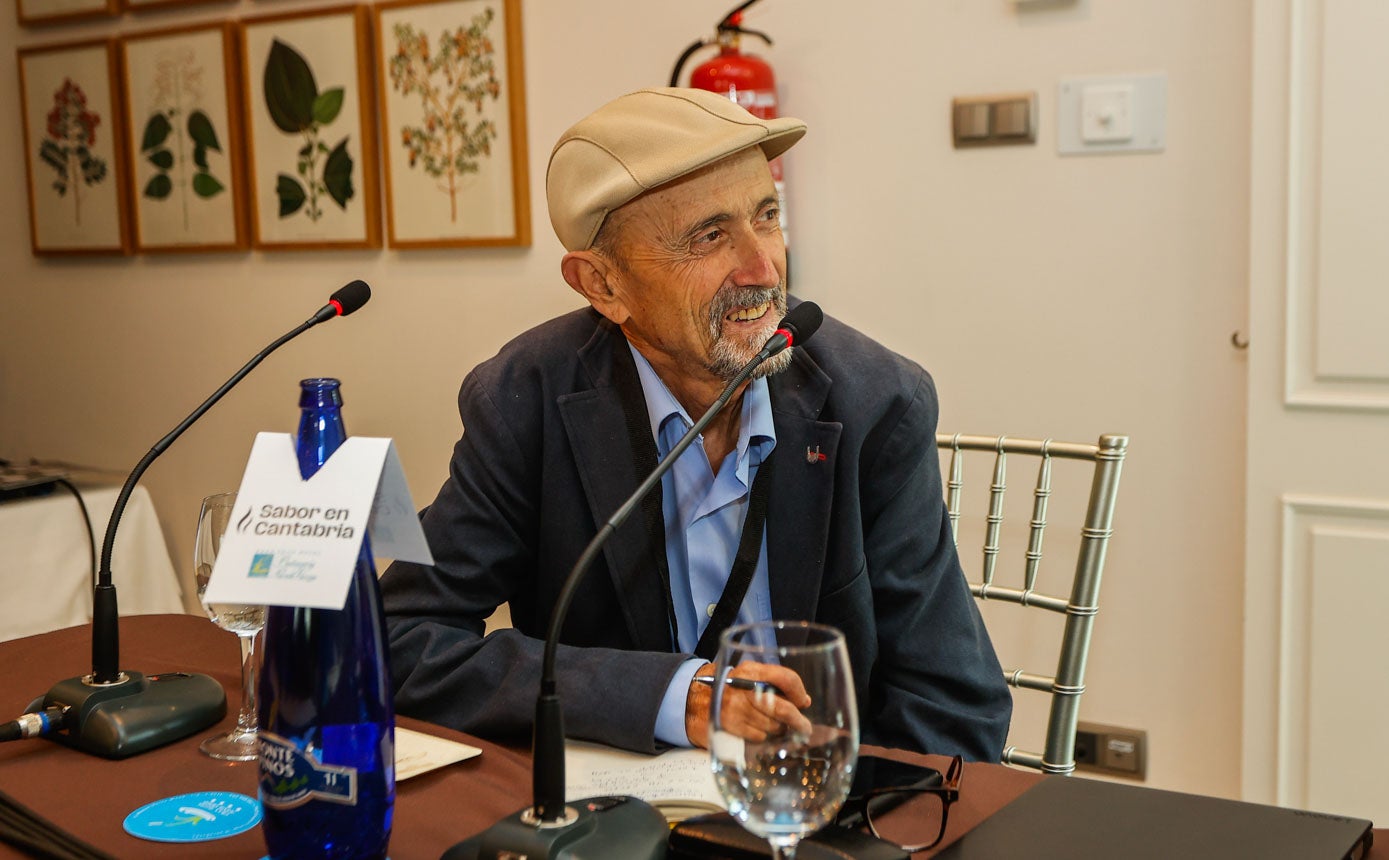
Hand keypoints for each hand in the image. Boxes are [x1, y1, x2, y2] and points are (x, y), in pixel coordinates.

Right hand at [685, 661, 811, 747]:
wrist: (693, 700)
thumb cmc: (728, 688)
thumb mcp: (748, 676)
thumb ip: (774, 683)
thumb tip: (803, 702)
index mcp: (752, 671)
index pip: (785, 677)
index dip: (798, 692)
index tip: (803, 702)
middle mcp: (744, 688)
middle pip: (782, 708)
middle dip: (797, 721)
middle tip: (804, 728)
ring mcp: (736, 708)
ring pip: (772, 726)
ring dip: (777, 729)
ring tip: (769, 723)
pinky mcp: (730, 726)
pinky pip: (758, 736)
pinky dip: (761, 735)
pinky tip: (754, 728)